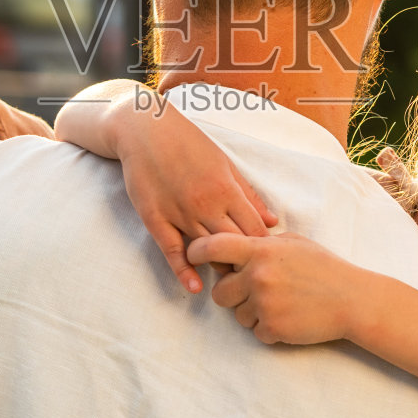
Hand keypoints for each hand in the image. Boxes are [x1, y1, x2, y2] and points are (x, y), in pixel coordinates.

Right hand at [114, 102, 277, 295]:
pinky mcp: (155, 219)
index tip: (267, 259)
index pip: (255, 230)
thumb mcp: (225, 163)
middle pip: (235, 245)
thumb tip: (272, 222)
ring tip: (231, 283)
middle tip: (252, 275)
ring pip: (207, 252)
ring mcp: (179, 213)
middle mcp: (206, 204)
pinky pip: (172, 251)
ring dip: (220, 267)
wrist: (145, 130)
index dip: (264, 248)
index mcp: (226, 189)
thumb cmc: (188, 143)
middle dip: (246, 262)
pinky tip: (195, 287)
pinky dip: (184, 271)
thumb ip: (249, 195)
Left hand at [186, 231, 364, 344]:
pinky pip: (255, 332)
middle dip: (232, 294)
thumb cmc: (323, 268)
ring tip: (280, 304)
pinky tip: (289, 317)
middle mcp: (258, 276)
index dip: (197, 251)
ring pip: (237, 316)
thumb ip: (261, 243)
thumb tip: (233, 247)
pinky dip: (268, 329)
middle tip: (254, 291)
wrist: (352, 300)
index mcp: (260, 251)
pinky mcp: (272, 328)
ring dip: (252, 313)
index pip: (213, 246)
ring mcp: (264, 304)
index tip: (194, 255)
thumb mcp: (293, 243)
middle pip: (219, 292)